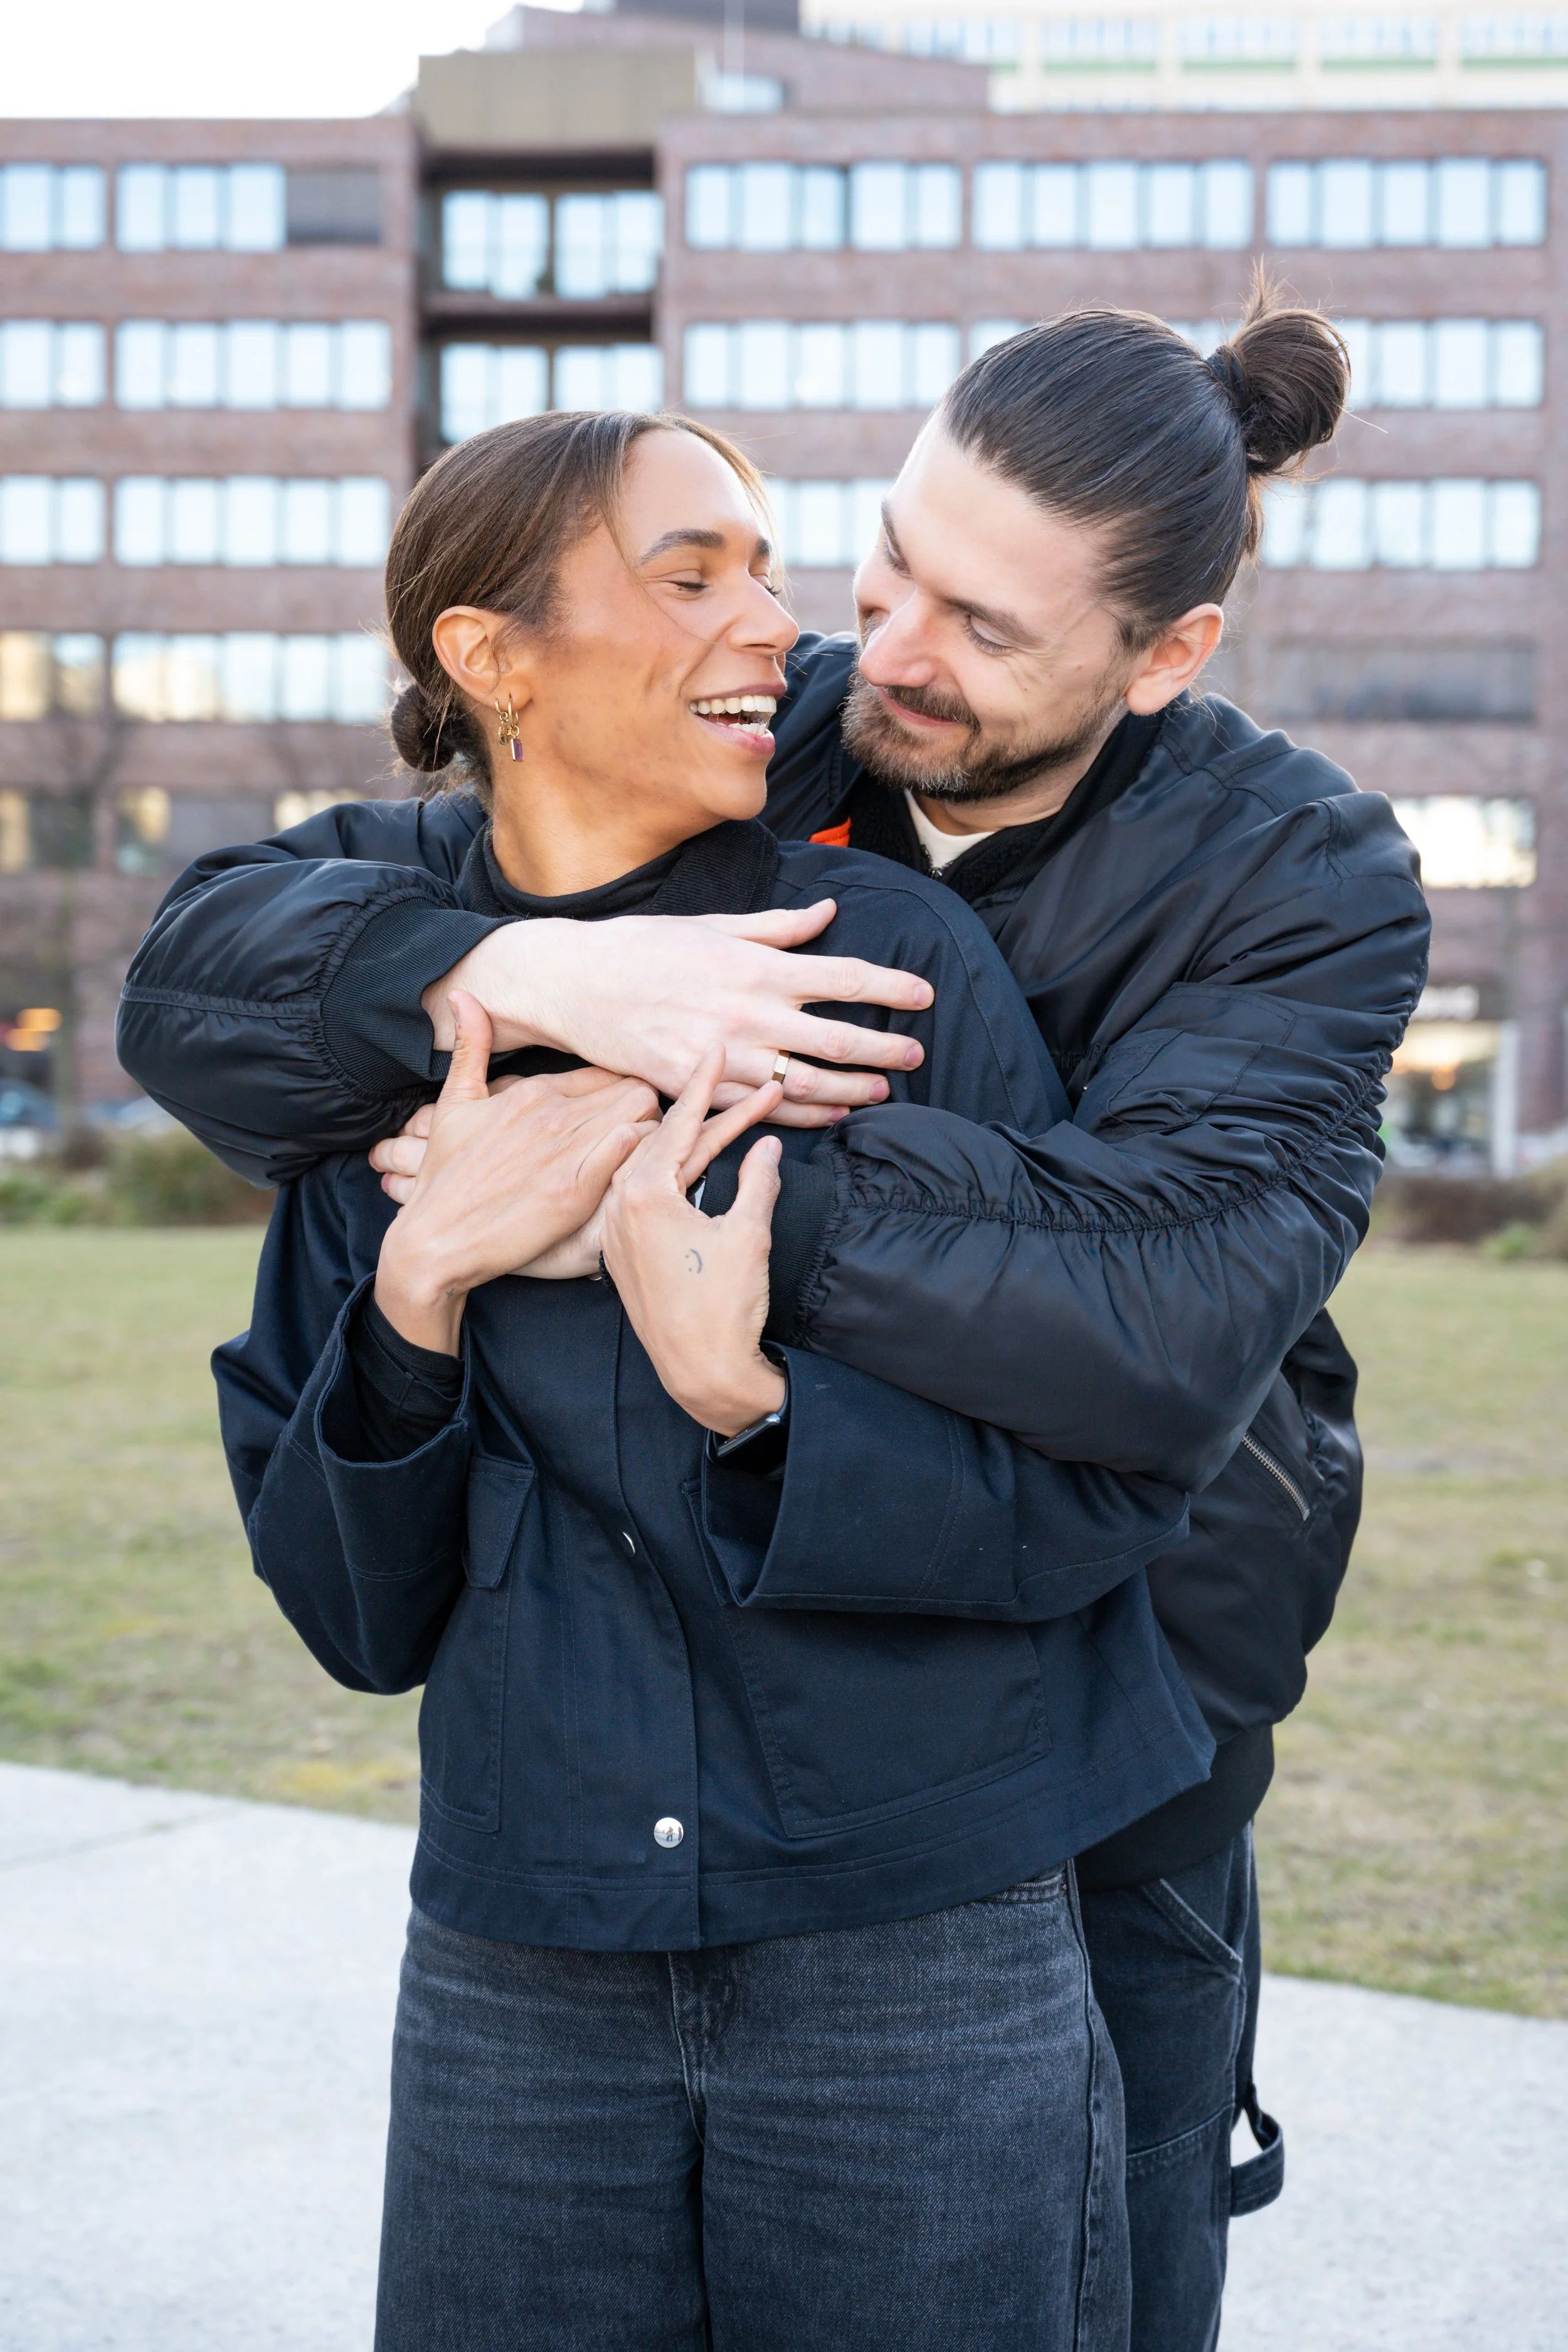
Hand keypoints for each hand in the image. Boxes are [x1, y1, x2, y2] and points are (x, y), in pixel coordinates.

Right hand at [374, 993, 659, 1353]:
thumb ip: (471, 1048)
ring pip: (644, 1118)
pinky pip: (630, 1151)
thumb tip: (463, 995)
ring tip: (643, 1161)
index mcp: (533, 1092)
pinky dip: (640, 1158)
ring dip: (653, 1137)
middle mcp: (553, 1115)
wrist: (433, 1241)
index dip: (624, 1092)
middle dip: (648, 1112)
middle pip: (636, 1091)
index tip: (624, 1116)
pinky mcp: (574, 1191)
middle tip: (644, 1140)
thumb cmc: (446, 1177)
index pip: (608, 1072)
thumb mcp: (454, 1104)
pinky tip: (634, 1176)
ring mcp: (565, 1152)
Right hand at [420, 901, 931, 1127]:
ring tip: (883, 1091)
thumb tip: (828, 912)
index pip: (842, 976)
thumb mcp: (712, 925)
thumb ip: (776, 926)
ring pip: (805, 1082)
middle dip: (884, 1048)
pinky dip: (802, 1114)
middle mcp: (747, 1013)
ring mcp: (723, 1055)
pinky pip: (761, 1107)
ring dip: (851, 1089)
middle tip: (918, 1055)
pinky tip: (830, 1115)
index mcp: (755, 966)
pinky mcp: (697, 1086)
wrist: (573, 984)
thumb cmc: (642, 947)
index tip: (924, 995)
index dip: (890, 987)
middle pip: (835, 1037)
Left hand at [601, 1050, 787, 1437]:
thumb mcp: (749, 1234)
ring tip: (727, 1117)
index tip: (713, 1049)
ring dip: (690, 1144)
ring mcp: (617, 1232)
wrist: (701, 1374)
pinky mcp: (623, 1254)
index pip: (678, 1123)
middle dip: (704, 1110)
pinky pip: (644, 1198)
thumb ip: (758, 1181)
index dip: (703, 1085)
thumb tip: (766, 1146)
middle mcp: (619, 1206)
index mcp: (643, 1194)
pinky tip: (696, 1164)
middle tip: (731, 1076)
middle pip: (664, 1140)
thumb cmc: (723, 1308)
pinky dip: (673, 1176)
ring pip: (653, 1167)